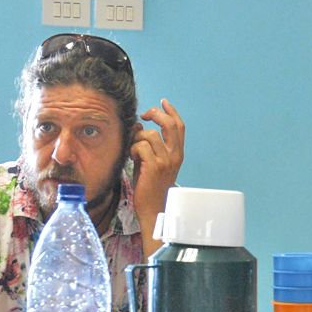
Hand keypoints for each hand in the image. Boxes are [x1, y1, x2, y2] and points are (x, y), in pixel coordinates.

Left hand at [130, 98, 184, 222]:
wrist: (153, 209)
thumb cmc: (150, 187)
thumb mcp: (154, 163)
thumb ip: (150, 146)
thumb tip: (139, 127)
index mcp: (177, 154)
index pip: (179, 126)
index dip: (171, 112)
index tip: (163, 103)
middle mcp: (174, 156)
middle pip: (169, 124)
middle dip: (156, 114)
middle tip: (145, 114)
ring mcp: (165, 161)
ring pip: (149, 134)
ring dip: (137, 139)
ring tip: (134, 151)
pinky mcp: (154, 166)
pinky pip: (140, 146)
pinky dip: (133, 149)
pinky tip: (132, 159)